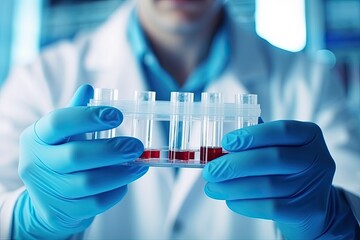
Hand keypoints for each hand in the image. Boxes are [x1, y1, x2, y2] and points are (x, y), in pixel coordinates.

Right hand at [14, 85, 147, 238]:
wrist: (47, 199)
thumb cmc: (59, 157)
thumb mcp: (62, 135)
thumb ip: (75, 113)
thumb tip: (88, 88)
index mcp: (36, 137)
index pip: (58, 122)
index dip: (89, 117)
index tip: (117, 115)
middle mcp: (35, 163)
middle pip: (76, 156)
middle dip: (112, 150)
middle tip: (137, 146)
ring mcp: (45, 191)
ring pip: (89, 183)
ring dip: (121, 173)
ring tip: (139, 165)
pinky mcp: (59, 212)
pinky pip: (94, 203)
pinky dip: (115, 192)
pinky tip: (125, 183)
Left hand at [203, 120, 358, 238]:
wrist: (310, 207)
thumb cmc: (286, 171)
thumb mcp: (279, 149)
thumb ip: (257, 141)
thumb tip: (219, 145)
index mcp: (309, 135)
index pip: (280, 130)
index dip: (251, 135)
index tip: (225, 142)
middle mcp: (317, 157)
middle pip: (272, 158)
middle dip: (234, 165)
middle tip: (210, 172)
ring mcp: (315, 185)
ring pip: (267, 185)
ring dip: (232, 187)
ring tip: (213, 188)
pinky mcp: (308, 210)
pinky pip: (270, 207)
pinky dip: (245, 203)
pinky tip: (230, 200)